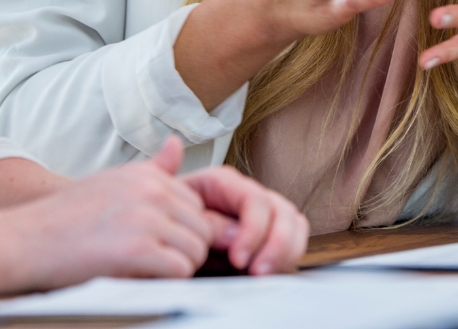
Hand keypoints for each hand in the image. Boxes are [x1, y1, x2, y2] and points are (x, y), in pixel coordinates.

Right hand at [0, 137, 213, 295]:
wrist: (28, 238)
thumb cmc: (67, 216)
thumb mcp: (112, 181)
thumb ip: (151, 169)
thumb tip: (176, 144)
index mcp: (146, 174)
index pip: (196, 206)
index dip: (181, 230)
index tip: (157, 243)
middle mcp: (150, 190)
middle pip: (201, 229)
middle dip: (185, 250)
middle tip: (151, 261)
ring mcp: (146, 217)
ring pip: (196, 251)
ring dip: (177, 268)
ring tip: (144, 269)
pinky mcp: (138, 249)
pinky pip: (181, 271)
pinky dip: (167, 282)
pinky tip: (140, 277)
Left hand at [180, 163, 307, 274]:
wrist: (162, 239)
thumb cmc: (168, 224)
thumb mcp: (175, 216)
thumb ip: (204, 221)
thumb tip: (235, 234)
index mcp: (223, 182)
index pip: (254, 199)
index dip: (253, 230)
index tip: (238, 259)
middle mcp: (247, 194)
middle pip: (281, 210)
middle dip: (276, 244)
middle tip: (257, 273)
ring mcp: (261, 214)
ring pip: (293, 223)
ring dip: (285, 252)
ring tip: (263, 276)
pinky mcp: (269, 236)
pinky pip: (294, 240)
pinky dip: (288, 257)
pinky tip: (268, 275)